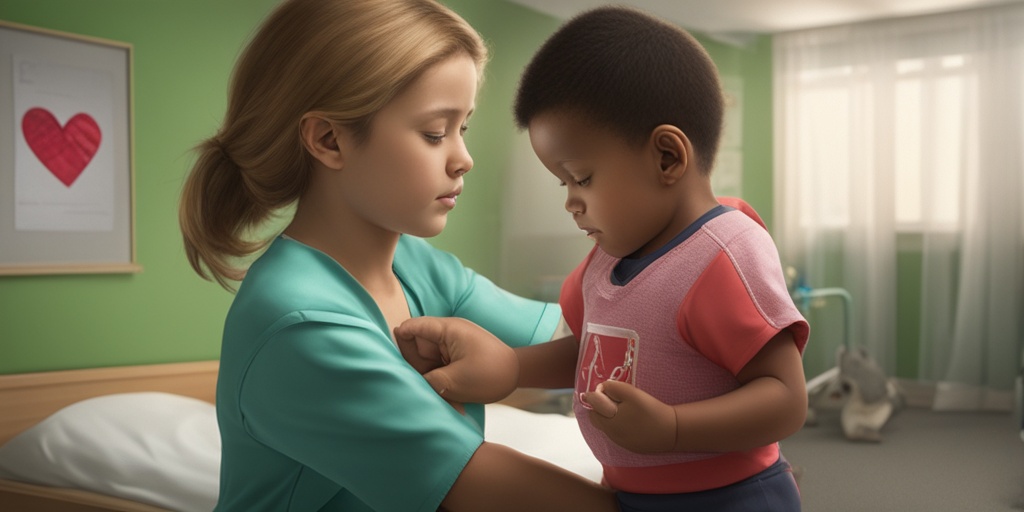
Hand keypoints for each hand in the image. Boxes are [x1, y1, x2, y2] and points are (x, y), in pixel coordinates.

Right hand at [394, 317, 518, 404]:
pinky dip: (440, 382)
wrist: (519, 376)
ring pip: (425, 362)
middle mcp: (446, 335)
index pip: (410, 328)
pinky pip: (437, 368)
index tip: (395, 366)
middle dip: (416, 369)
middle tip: (427, 385)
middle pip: (415, 348)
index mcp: (446, 330)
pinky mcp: (455, 358)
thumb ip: (425, 380)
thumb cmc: (491, 374)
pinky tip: (451, 396)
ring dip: (429, 379)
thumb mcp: (453, 382)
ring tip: (443, 393)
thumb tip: (406, 382)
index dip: (399, 345)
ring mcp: (450, 346)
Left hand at [584, 380, 676, 453]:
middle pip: (594, 417)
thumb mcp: (632, 393)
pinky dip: (618, 426)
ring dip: (608, 417)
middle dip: (599, 407)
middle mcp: (610, 433)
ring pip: (604, 426)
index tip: (605, 390)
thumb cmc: (651, 409)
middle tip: (614, 400)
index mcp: (609, 419)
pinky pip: (615, 434)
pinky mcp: (628, 446)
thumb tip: (601, 388)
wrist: (672, 431)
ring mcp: (619, 441)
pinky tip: (632, 421)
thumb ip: (613, 388)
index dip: (596, 394)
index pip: (592, 404)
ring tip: (624, 410)